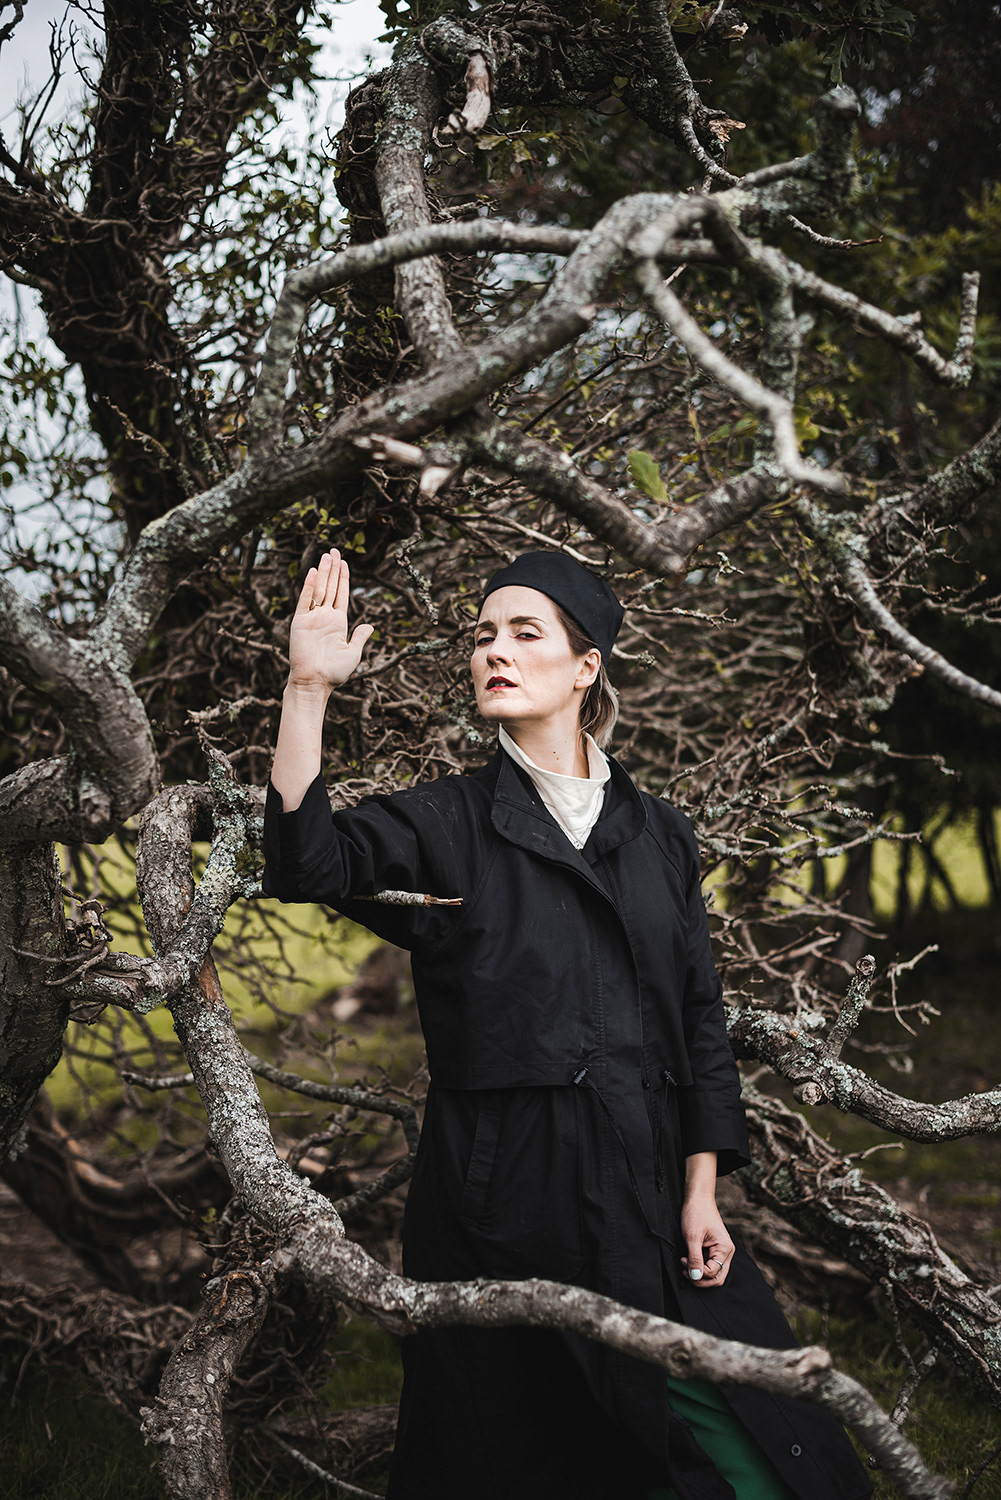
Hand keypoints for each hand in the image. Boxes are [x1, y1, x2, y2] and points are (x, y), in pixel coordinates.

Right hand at [288, 548, 373, 691]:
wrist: (315, 683)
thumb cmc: (334, 673)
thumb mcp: (353, 653)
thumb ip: (360, 637)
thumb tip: (370, 625)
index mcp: (338, 623)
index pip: (341, 595)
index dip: (343, 579)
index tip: (344, 562)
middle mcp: (325, 617)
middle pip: (330, 587)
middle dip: (333, 569)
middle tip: (335, 550)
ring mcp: (312, 618)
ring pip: (319, 589)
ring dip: (324, 572)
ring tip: (327, 554)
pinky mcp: (300, 622)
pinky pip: (305, 600)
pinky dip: (309, 585)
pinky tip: (315, 571)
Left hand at [680, 1195, 734, 1288]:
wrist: (698, 1198)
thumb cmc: (696, 1213)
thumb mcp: (692, 1237)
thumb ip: (695, 1258)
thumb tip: (696, 1277)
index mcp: (725, 1248)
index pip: (713, 1273)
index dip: (697, 1274)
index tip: (683, 1264)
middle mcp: (727, 1252)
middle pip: (717, 1278)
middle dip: (700, 1279)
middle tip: (685, 1270)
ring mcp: (722, 1251)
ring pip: (714, 1273)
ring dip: (700, 1273)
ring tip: (686, 1264)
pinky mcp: (716, 1249)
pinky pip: (711, 1265)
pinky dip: (700, 1266)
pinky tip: (689, 1259)